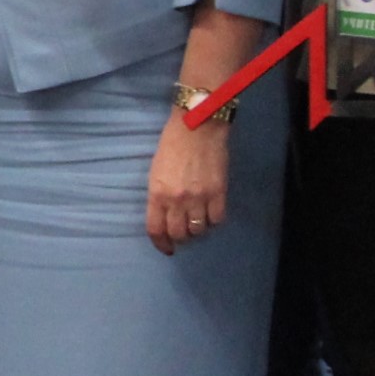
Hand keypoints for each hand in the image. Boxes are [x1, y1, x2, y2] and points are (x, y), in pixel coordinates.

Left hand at [145, 111, 229, 255]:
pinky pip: (217, 219)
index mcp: (157, 193)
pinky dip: (214, 220)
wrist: (197, 126)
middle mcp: (176, 200)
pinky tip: (211, 213)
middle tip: (183, 232)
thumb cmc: (172, 145)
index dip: (161, 243)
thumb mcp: (156, 172)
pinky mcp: (218, 193)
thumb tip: (165, 216)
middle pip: (178, 234)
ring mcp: (198, 197)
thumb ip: (159, 196)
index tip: (167, 248)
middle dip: (180, 238)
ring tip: (198, 221)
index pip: (156, 229)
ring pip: (198, 230)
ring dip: (197, 229)